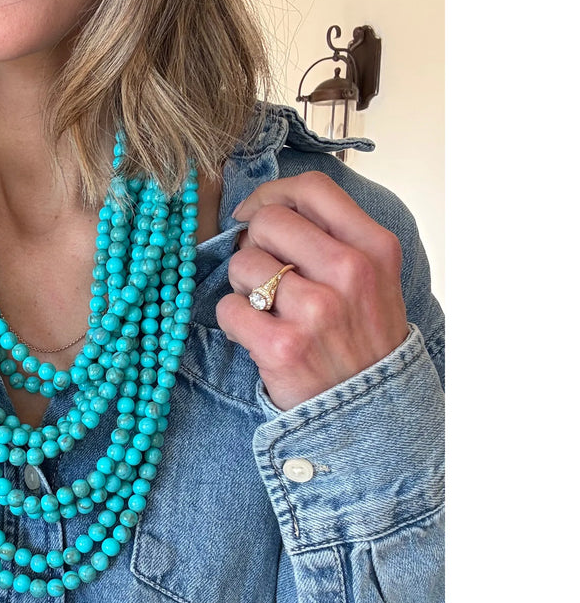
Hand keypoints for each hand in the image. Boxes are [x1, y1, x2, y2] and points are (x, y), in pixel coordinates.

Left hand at [215, 171, 408, 411]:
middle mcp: (348, 272)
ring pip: (243, 264)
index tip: (254, 213)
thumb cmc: (362, 339)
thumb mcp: (373, 278)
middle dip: (254, 244)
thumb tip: (264, 209)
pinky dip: (233, 321)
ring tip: (265, 310)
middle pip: (268, 221)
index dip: (271, 194)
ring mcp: (315, 310)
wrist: (371, 414)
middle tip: (263, 274)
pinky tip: (255, 335)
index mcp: (373, 247)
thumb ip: (332, 237)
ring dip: (242, 286)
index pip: (312, 188)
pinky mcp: (281, 346)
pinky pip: (228, 309)